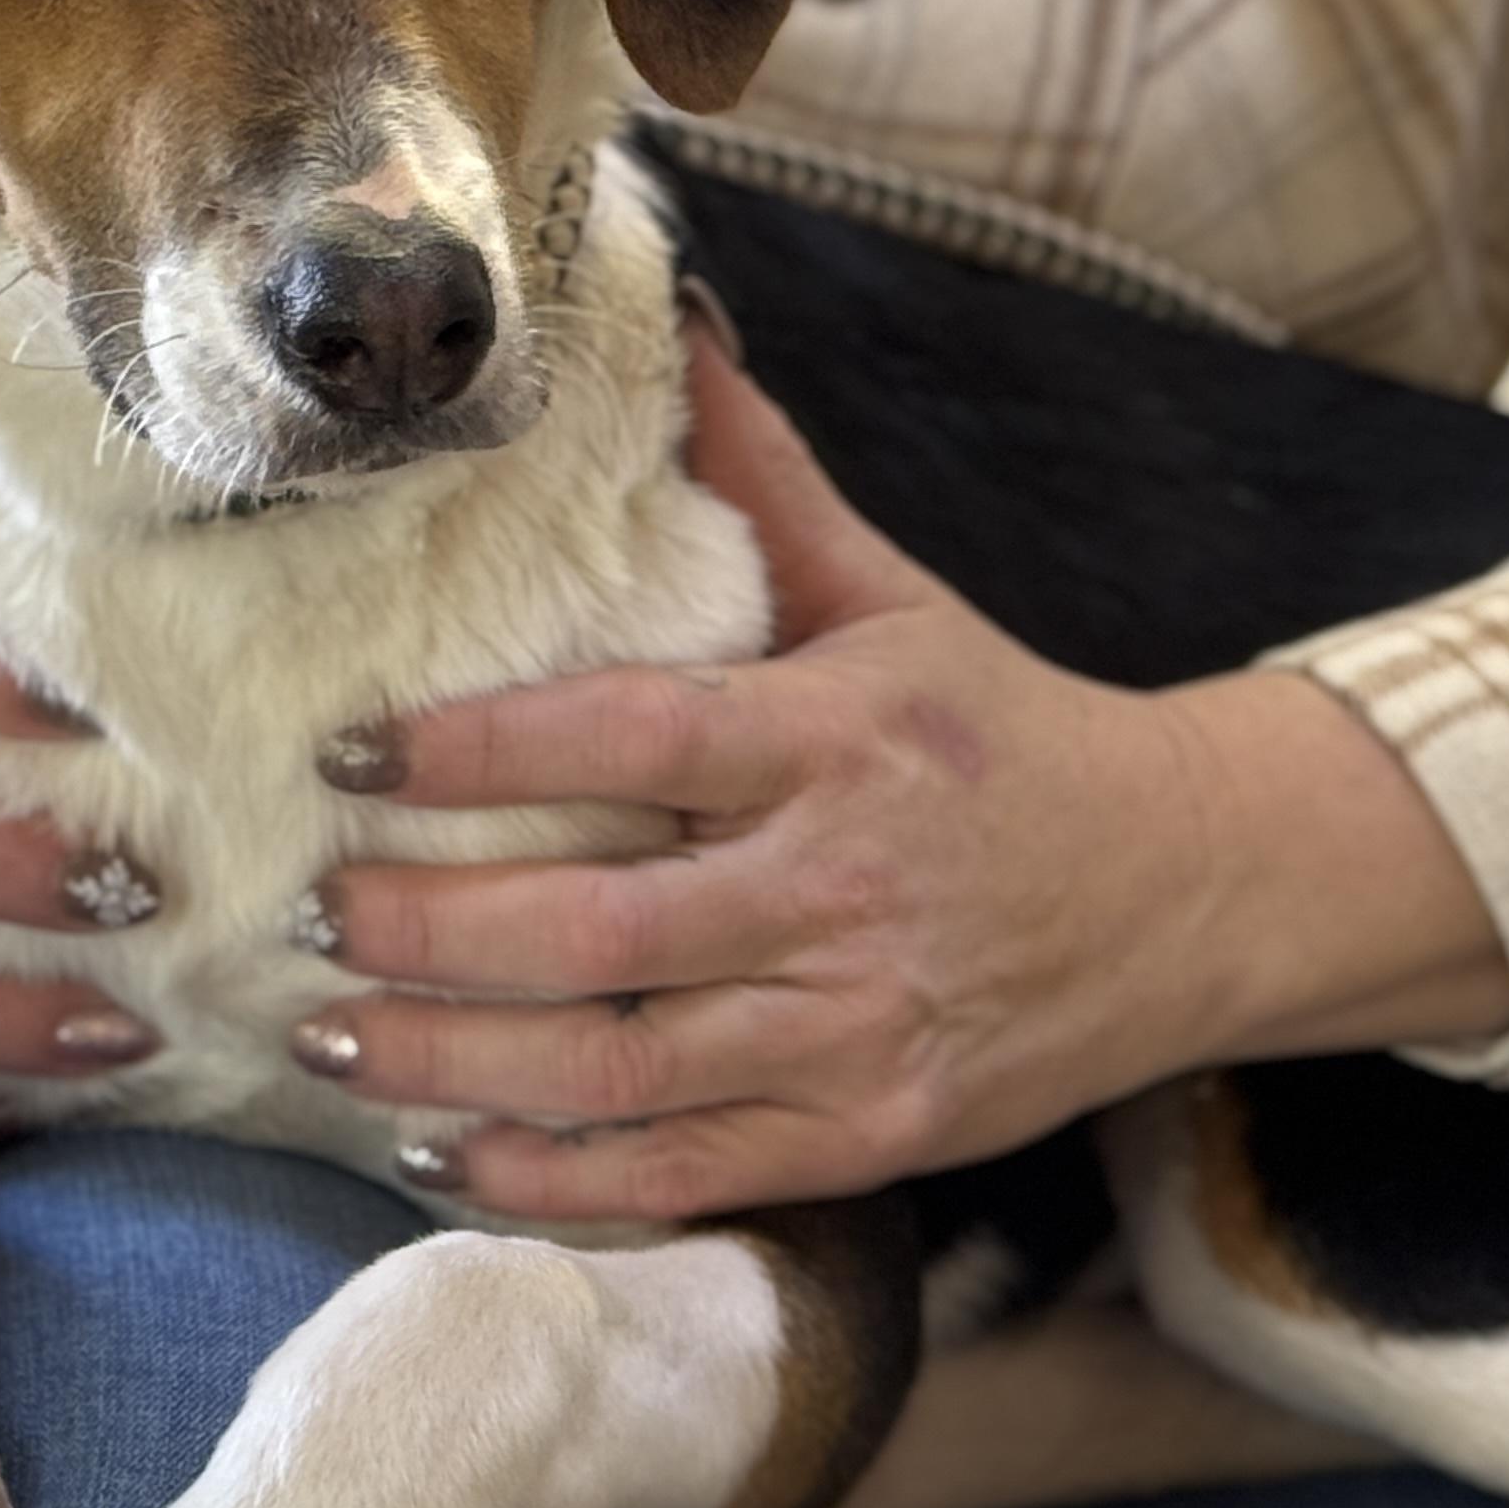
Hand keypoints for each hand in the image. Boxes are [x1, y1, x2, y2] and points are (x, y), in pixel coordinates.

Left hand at [290, 334, 1508, 1217]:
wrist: (1198, 890)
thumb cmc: (1011, 735)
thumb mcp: (897, 600)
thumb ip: (767, 485)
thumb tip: (674, 326)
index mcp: (842, 736)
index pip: (630, 741)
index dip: (476, 753)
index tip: (348, 758)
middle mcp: (846, 886)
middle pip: (601, 933)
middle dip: (430, 934)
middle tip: (310, 919)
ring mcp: (861, 1026)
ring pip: (622, 1070)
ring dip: (455, 1068)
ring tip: (330, 1042)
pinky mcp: (874, 1135)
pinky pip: (686, 1170)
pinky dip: (555, 1181)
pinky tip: (444, 1154)